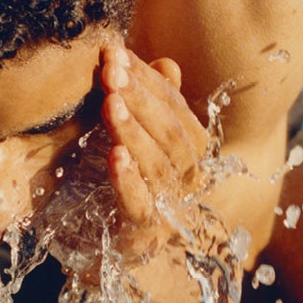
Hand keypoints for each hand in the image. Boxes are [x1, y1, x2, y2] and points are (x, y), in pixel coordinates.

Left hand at [99, 45, 210, 260]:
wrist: (126, 250)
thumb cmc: (138, 184)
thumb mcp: (145, 139)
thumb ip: (156, 104)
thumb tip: (167, 64)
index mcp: (193, 148)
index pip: (173, 105)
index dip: (146, 78)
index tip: (116, 52)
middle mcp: (190, 175)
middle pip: (169, 132)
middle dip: (139, 98)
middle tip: (110, 70)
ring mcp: (170, 206)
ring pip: (157, 164)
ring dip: (133, 132)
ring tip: (110, 104)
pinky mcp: (146, 232)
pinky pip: (141, 204)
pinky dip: (129, 180)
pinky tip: (114, 157)